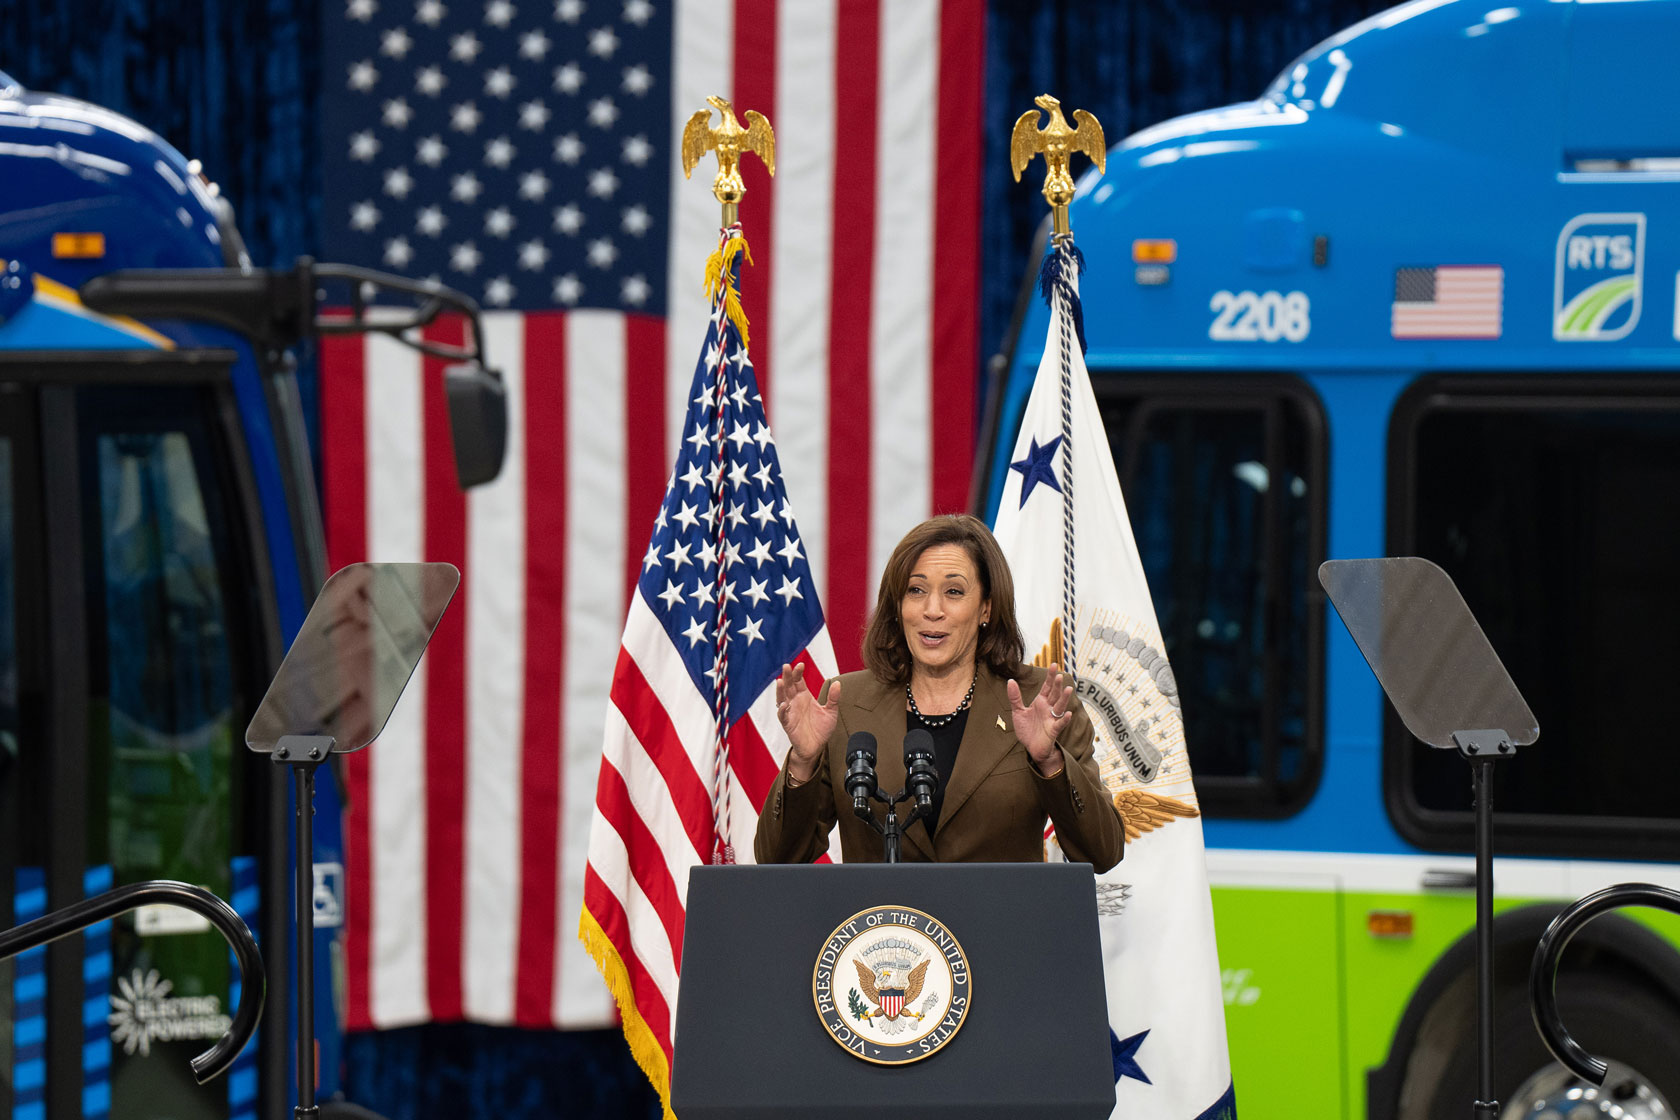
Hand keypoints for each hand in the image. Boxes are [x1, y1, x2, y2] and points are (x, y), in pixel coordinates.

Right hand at [776, 663, 839, 781]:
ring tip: (780, 681)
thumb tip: (838, 683)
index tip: (801, 664)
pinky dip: (782, 710)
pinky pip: (783, 716)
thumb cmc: (821, 729)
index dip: (798, 672)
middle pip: (788, 686)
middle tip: (787, 666)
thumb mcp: (831, 712)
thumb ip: (833, 698)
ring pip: (781, 698)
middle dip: (787, 676)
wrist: (817, 747)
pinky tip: (784, 704)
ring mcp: (790, 712)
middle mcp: (795, 702)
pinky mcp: (788, 724)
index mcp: (804, 696)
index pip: (798, 681)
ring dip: (780, 690)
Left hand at [1006, 663, 1073, 774]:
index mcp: (1040, 702)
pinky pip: (1059, 724)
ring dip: (1064, 698)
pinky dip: (1064, 719)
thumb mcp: (1018, 711)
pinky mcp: (1053, 730)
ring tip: (1068, 688)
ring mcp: (1052, 719)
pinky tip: (1068, 714)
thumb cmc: (1027, 729)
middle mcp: (1048, 709)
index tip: (1054, 664)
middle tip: (1059, 675)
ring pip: (1059, 706)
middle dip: (1056, 685)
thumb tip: (1011, 680)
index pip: (1047, 687)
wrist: (1031, 747)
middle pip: (1054, 694)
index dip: (1050, 676)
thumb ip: (1015, 697)